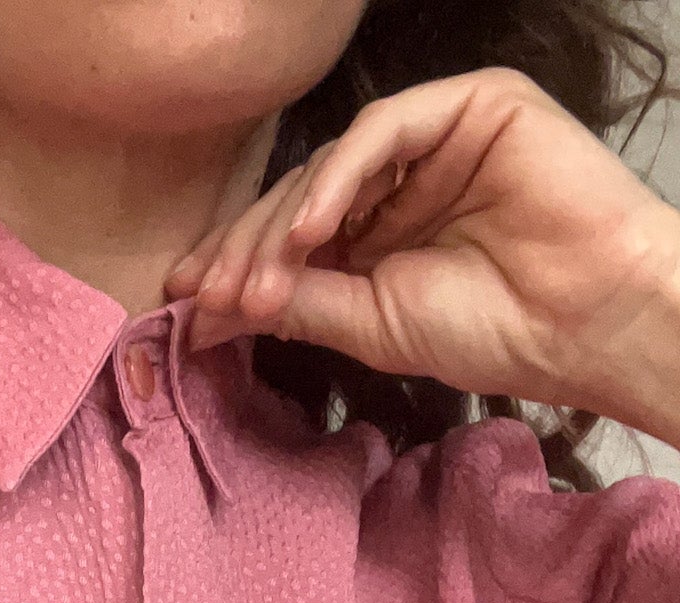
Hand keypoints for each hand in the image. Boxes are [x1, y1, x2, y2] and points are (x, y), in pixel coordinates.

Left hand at [163, 67, 679, 436]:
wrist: (584, 322)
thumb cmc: (493, 329)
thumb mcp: (369, 324)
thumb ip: (298, 304)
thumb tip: (210, 309)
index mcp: (378, 230)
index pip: (289, 236)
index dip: (234, 266)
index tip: (185, 307)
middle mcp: (399, 178)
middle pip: (297, 199)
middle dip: (245, 253)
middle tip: (209, 301)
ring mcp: (434, 137)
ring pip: (328, 165)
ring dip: (279, 228)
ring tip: (252, 288)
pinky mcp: (470, 105)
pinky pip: (382, 131)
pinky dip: (336, 180)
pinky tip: (308, 233)